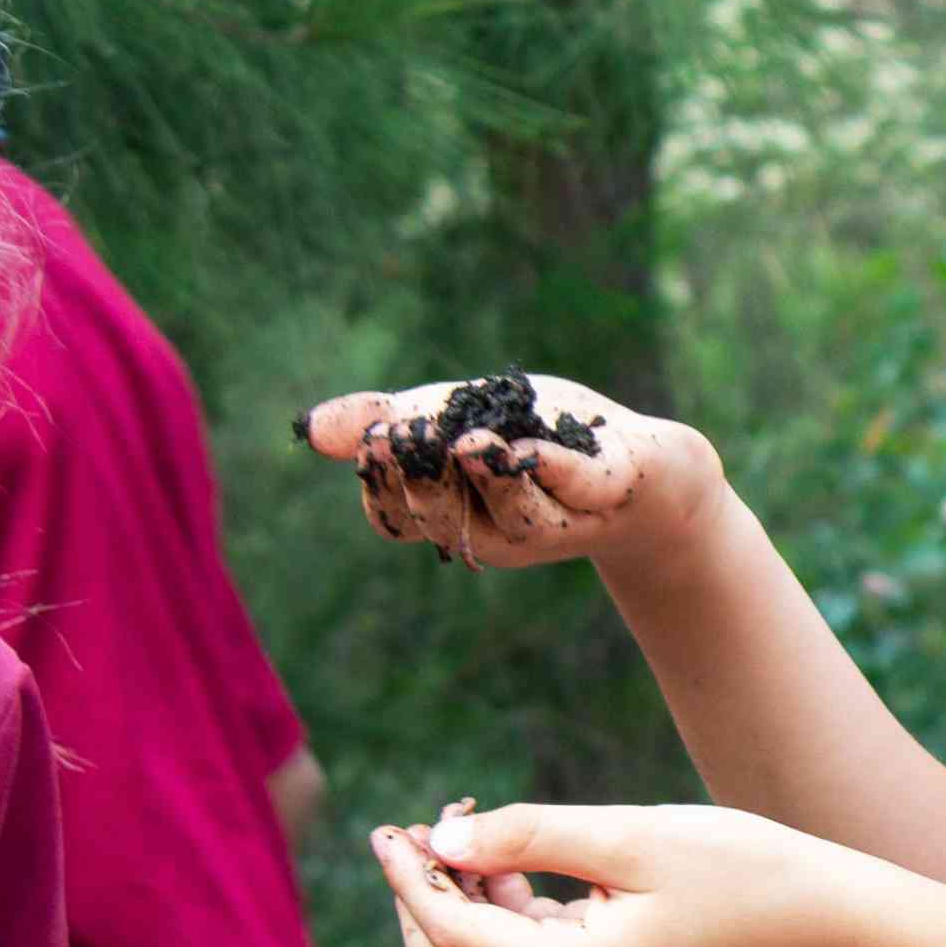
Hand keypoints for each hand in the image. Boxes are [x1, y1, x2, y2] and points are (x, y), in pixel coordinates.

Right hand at [295, 371, 718, 569]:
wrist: (636, 455)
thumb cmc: (539, 433)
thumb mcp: (454, 414)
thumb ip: (387, 420)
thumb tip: (308, 429)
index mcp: (454, 514)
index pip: (391, 516)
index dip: (379, 481)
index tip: (378, 437)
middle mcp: (493, 532)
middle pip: (435, 517)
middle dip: (419, 474)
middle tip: (408, 432)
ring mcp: (549, 525)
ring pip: (503, 515)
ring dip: (482, 473)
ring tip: (467, 438)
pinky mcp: (600, 500)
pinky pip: (563, 492)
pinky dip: (540, 468)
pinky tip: (513, 445)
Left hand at [370, 803, 858, 946]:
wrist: (823, 921)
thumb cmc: (738, 866)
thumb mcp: (629, 835)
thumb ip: (527, 836)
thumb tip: (439, 841)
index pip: (455, 936)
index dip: (410, 880)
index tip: (391, 826)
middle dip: (418, 906)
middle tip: (412, 831)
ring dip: (457, 910)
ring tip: (464, 829)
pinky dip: (500, 922)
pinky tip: (508, 865)